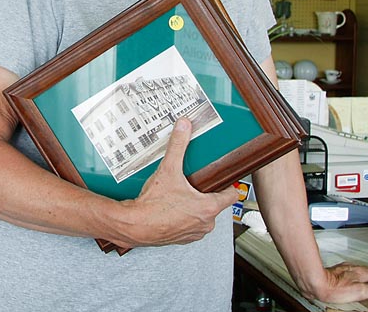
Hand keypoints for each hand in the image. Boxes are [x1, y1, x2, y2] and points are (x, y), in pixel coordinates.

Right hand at [117, 118, 237, 247]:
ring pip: (202, 216)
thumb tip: (184, 128)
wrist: (135, 226)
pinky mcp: (182, 238)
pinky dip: (183, 217)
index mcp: (209, 207)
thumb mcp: (168, 169)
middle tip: (193, 182)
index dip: (228, 184)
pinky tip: (171, 207)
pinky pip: (189, 225)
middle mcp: (205, 223)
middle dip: (205, 193)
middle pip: (215, 204)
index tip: (223, 178)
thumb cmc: (153, 206)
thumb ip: (178, 146)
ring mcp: (194, 233)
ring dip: (194, 206)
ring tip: (180, 194)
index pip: (232, 195)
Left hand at [316, 263, 367, 305]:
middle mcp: (352, 268)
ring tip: (363, 290)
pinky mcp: (334, 273)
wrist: (316, 282)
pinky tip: (348, 288)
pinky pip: (347, 276)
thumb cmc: (335, 287)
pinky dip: (352, 282)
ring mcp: (342, 269)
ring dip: (362, 281)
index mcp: (360, 272)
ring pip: (357, 273)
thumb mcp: (360, 292)